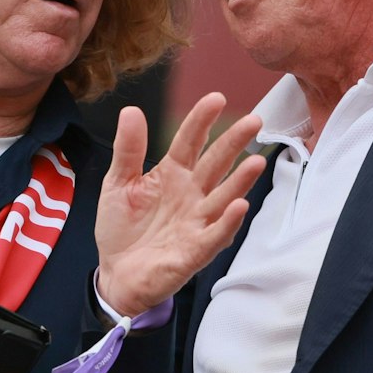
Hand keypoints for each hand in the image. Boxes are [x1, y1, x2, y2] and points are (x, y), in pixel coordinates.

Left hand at [94, 92, 265, 316]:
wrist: (116, 274)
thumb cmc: (122, 228)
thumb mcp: (118, 184)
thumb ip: (128, 150)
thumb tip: (131, 110)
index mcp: (172, 174)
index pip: (189, 142)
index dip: (201, 120)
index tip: (216, 98)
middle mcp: (191, 194)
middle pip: (215, 164)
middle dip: (233, 143)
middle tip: (253, 121)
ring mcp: (196, 222)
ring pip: (223, 197)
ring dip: (241, 181)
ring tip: (257, 161)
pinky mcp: (195, 250)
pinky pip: (215, 234)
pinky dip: (228, 222)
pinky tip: (239, 206)